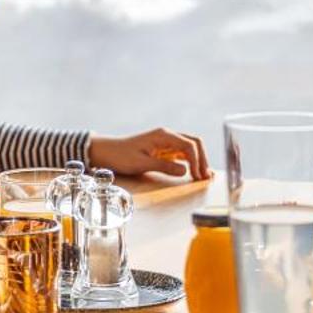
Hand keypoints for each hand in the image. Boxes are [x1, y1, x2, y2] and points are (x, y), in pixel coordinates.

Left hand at [88, 127, 209, 179]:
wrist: (107, 151)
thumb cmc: (121, 156)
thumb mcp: (141, 163)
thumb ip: (164, 167)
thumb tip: (185, 171)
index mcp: (163, 135)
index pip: (189, 145)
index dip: (197, 161)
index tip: (198, 176)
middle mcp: (167, 136)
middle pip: (194, 143)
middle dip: (202, 159)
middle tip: (205, 177)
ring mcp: (166, 142)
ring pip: (190, 147)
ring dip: (198, 160)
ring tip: (203, 176)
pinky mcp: (164, 149)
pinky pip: (182, 153)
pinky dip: (190, 161)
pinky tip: (194, 172)